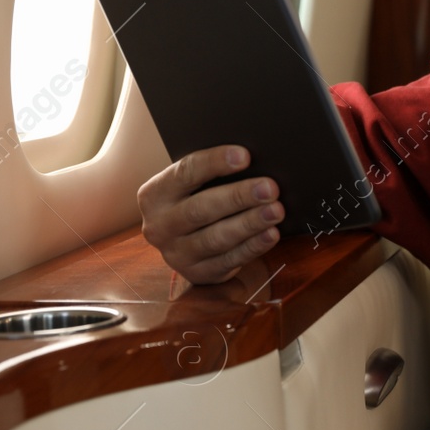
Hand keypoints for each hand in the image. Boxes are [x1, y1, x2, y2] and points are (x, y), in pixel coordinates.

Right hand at [137, 146, 283, 283]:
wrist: (182, 241)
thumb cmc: (194, 199)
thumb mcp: (190, 185)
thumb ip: (210, 174)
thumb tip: (251, 161)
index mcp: (153, 195)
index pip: (185, 173)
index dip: (215, 162)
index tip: (245, 156)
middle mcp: (159, 226)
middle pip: (201, 209)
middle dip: (238, 197)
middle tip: (270, 187)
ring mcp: (176, 254)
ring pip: (216, 238)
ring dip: (250, 223)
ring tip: (276, 210)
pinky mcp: (197, 273)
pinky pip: (229, 260)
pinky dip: (253, 246)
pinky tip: (271, 233)